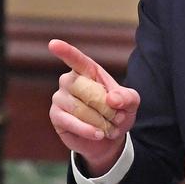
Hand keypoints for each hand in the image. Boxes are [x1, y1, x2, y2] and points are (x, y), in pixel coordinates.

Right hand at [48, 38, 139, 175]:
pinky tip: (98, 134)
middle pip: (86, 90)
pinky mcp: (56, 116)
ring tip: (108, 126)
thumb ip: (127, 97)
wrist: (108, 139)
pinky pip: (71, 122)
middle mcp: (70, 80)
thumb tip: (112, 99)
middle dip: (106, 107)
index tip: (53, 44)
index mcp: (88, 71)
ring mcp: (60, 97)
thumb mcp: (131, 104)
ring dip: (100, 121)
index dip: (66, 52)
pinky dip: (88, 129)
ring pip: (79, 108)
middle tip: (116, 116)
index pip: (76, 60)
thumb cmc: (117, 113)